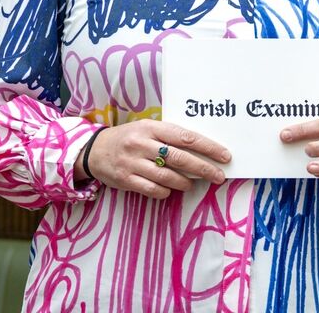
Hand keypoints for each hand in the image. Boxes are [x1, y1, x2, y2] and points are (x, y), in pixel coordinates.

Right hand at [76, 121, 231, 198]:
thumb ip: (169, 135)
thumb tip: (201, 148)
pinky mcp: (126, 180)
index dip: (208, 147)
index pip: (185, 137)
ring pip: (167, 176)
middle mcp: (141, 144)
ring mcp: (133, 163)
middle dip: (203, 168)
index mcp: (151, 127)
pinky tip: (170, 189)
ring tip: (192, 184)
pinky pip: (152, 189)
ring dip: (185, 182)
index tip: (224, 155)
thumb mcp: (146, 128)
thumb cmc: (128, 138)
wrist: (94, 150)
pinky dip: (165, 191)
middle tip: (218, 176)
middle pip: (180, 158)